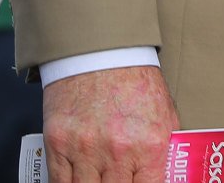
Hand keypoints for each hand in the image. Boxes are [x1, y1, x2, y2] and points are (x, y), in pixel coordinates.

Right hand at [43, 65, 178, 182]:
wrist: (100, 52)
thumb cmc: (134, 81)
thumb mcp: (164, 113)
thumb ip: (164, 149)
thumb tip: (164, 176)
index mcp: (150, 144)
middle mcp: (119, 152)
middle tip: (118, 179)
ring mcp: (86, 151)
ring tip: (100, 178)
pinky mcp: (59, 145)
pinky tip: (78, 180)